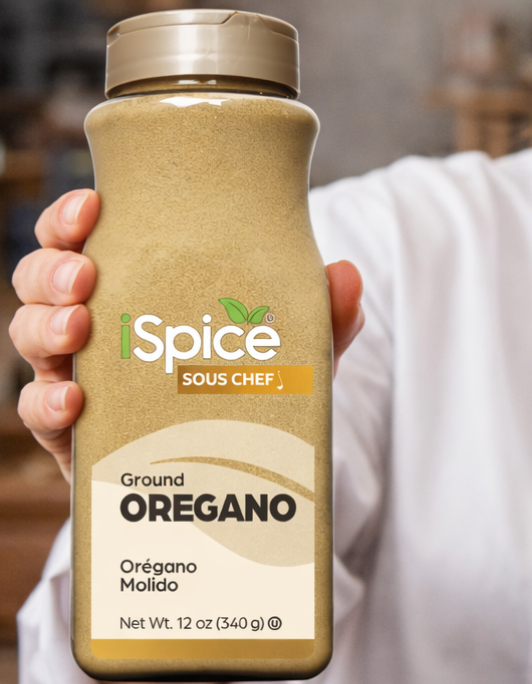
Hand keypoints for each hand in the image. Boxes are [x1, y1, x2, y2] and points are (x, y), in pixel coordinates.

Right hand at [12, 188, 363, 683]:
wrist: (247, 477)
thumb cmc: (256, 393)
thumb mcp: (293, 355)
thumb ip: (322, 319)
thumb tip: (348, 276)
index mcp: (137, 294)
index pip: (85, 242)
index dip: (72, 219)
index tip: (92, 205)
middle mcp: (99, 332)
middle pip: (43, 285)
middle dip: (52, 270)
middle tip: (85, 275)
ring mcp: (83, 383)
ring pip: (31, 341)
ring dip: (44, 328)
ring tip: (79, 329)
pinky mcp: (80, 440)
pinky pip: (40, 415)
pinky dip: (46, 404)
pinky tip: (75, 401)